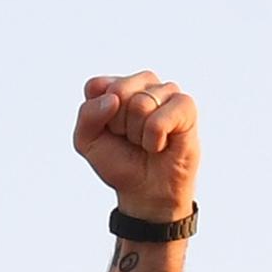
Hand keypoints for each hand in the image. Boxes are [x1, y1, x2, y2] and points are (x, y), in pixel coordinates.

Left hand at [74, 72, 199, 221]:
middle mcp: (143, 82)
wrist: (146, 190)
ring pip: (140, 105)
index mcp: (117, 85)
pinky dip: (154, 141)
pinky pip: (159, 121)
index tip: (109, 131)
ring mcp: (166, 90)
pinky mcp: (185, 105)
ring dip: (137, 135)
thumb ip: (86, 116)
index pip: (95, 86)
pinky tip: (160, 144)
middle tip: (130, 138)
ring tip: (146, 142)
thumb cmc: (119, 162)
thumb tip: (113, 99)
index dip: (97, 118)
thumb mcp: (87, 142)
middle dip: (118, 124)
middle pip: (118, 92)